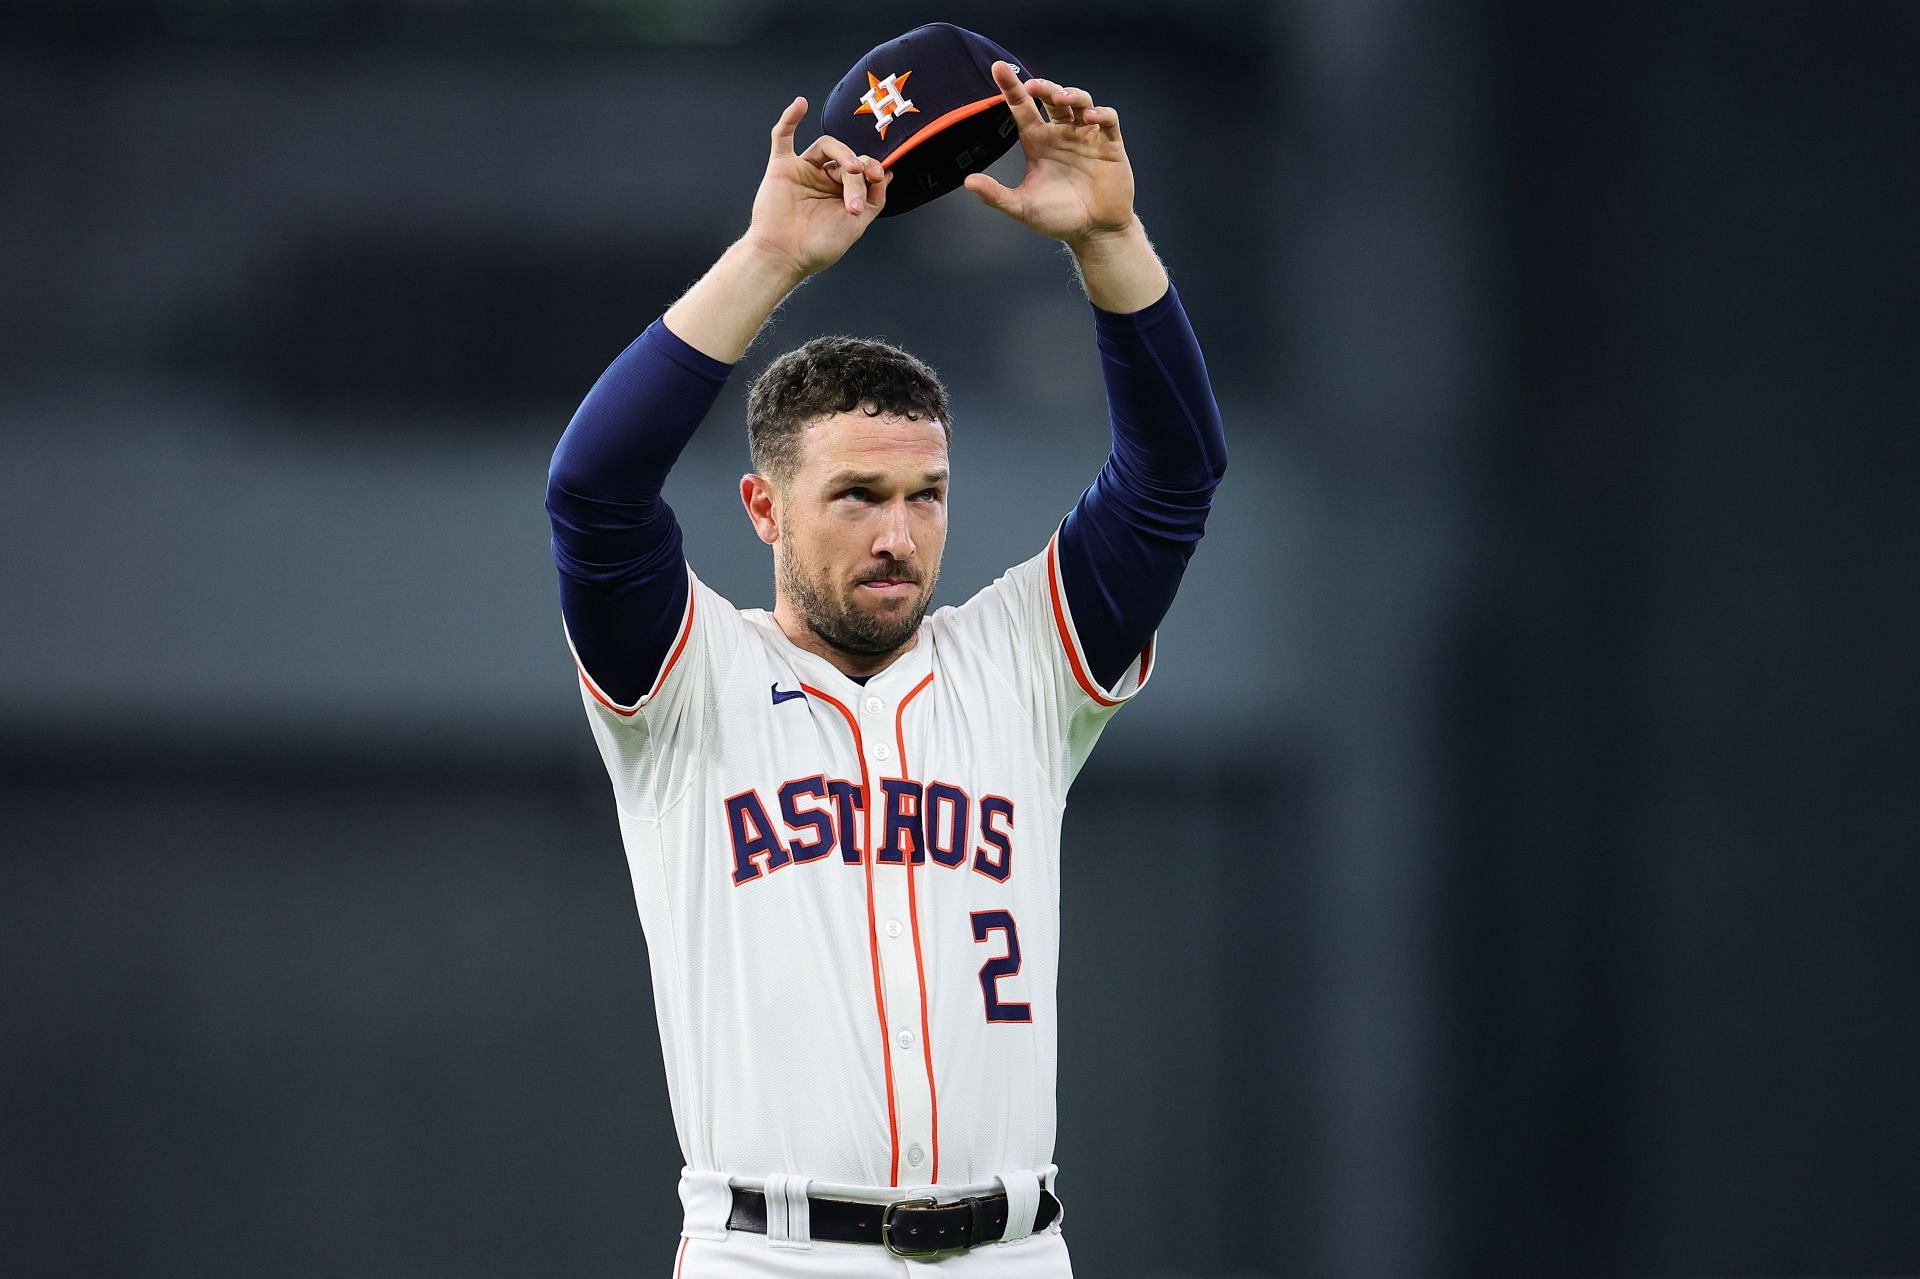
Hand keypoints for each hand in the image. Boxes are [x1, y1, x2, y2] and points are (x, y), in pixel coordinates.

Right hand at [742, 96, 891, 280]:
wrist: (785, 257)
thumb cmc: (817, 247)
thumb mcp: (857, 225)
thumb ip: (874, 199)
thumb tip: (887, 174)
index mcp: (842, 193)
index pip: (863, 169)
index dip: (873, 169)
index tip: (880, 177)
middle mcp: (824, 179)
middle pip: (847, 159)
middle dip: (858, 175)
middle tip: (857, 197)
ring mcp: (803, 171)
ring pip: (827, 146)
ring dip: (843, 153)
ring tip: (851, 170)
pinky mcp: (782, 167)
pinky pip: (783, 136)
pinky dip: (790, 118)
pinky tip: (800, 104)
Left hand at [962, 62, 1136, 245]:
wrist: (1094, 233)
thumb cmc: (1058, 218)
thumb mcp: (1022, 207)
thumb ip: (996, 195)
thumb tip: (968, 182)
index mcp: (1038, 142)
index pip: (1022, 107)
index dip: (1011, 87)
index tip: (998, 68)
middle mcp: (1061, 134)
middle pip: (1051, 97)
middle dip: (1043, 86)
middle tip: (1033, 86)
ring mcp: (1086, 137)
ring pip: (1080, 101)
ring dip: (1071, 94)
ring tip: (1059, 99)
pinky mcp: (1109, 145)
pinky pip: (1107, 119)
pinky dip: (1100, 113)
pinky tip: (1089, 117)